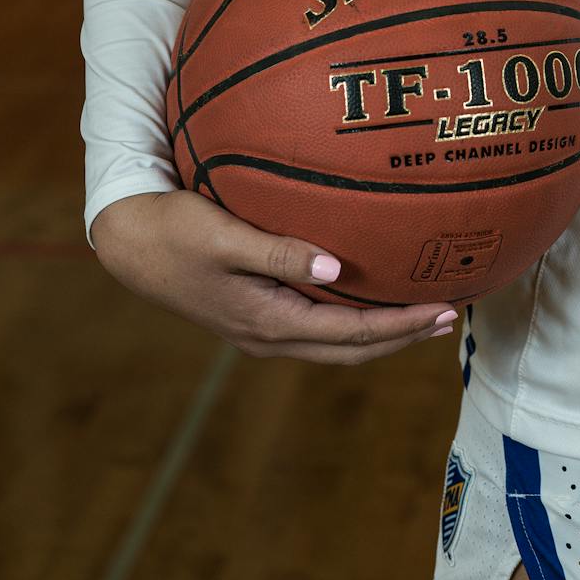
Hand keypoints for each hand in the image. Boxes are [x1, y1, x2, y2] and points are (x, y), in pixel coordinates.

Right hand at [90, 190, 461, 363]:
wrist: (130, 243)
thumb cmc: (177, 230)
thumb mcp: (226, 237)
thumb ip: (280, 252)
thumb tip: (338, 269)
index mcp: (267, 321)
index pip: (350, 333)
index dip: (400, 325)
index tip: (442, 310)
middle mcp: (269, 335)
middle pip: (350, 349)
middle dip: (401, 336)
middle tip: (449, 316)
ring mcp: (261, 329)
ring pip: (334, 342)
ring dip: (380, 331)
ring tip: (421, 313)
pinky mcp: (256, 313)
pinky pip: (318, 326)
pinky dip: (352, 318)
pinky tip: (369, 295)